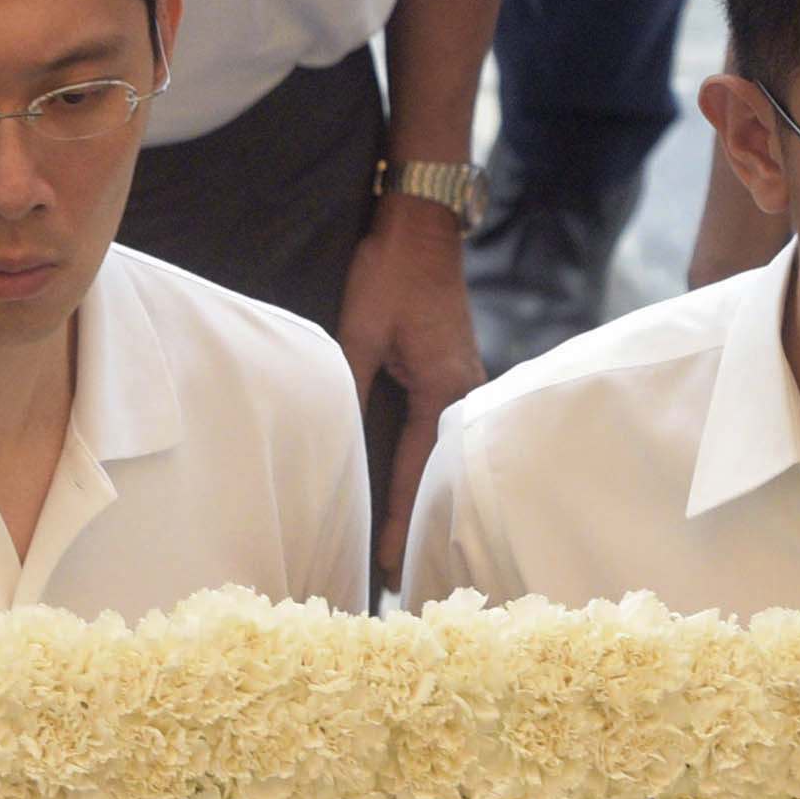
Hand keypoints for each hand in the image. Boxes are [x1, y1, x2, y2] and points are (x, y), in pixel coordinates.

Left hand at [340, 201, 485, 589]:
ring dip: (429, 494)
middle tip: (404, 573)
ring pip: (444, 454)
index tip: (390, 562)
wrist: (422, 225)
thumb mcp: (361, 327)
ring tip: (412, 544)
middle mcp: (463, 391)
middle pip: (441, 471)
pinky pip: (443, 432)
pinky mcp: (454, 372)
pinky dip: (430, 465)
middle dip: (423, 521)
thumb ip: (351, 381)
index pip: (419, 469)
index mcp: (445, 387)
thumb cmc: (390, 270)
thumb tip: (336, 433)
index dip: (402, 519)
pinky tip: (419, 487)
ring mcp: (463, 382)